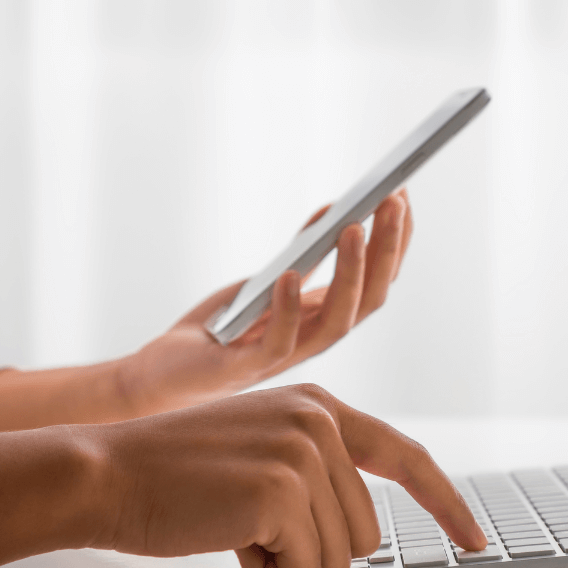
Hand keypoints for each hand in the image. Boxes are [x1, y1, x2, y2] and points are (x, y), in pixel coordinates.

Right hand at [0, 384, 486, 567]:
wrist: (106, 471)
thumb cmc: (174, 472)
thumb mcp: (260, 445)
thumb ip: (317, 467)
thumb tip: (363, 528)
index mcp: (318, 406)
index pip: (404, 455)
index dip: (444, 502)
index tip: (473, 537)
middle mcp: (320, 421)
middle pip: (366, 530)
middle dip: (310, 545)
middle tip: (248, 521)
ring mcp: (303, 453)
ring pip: (338, 556)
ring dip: (285, 559)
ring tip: (233, 523)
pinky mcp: (282, 491)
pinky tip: (225, 536)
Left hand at [119, 189, 413, 415]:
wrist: (165, 373)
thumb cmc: (221, 327)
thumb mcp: (267, 279)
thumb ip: (302, 253)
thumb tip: (334, 209)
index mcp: (323, 318)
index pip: (376, 283)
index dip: (395, 243)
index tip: (402, 194)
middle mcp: (314, 339)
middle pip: (370, 300)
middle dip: (386, 250)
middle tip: (391, 202)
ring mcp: (285, 356)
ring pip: (337, 323)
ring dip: (350, 274)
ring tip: (353, 228)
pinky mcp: (247, 368)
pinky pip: (279, 343)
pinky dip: (289, 310)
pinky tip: (291, 275)